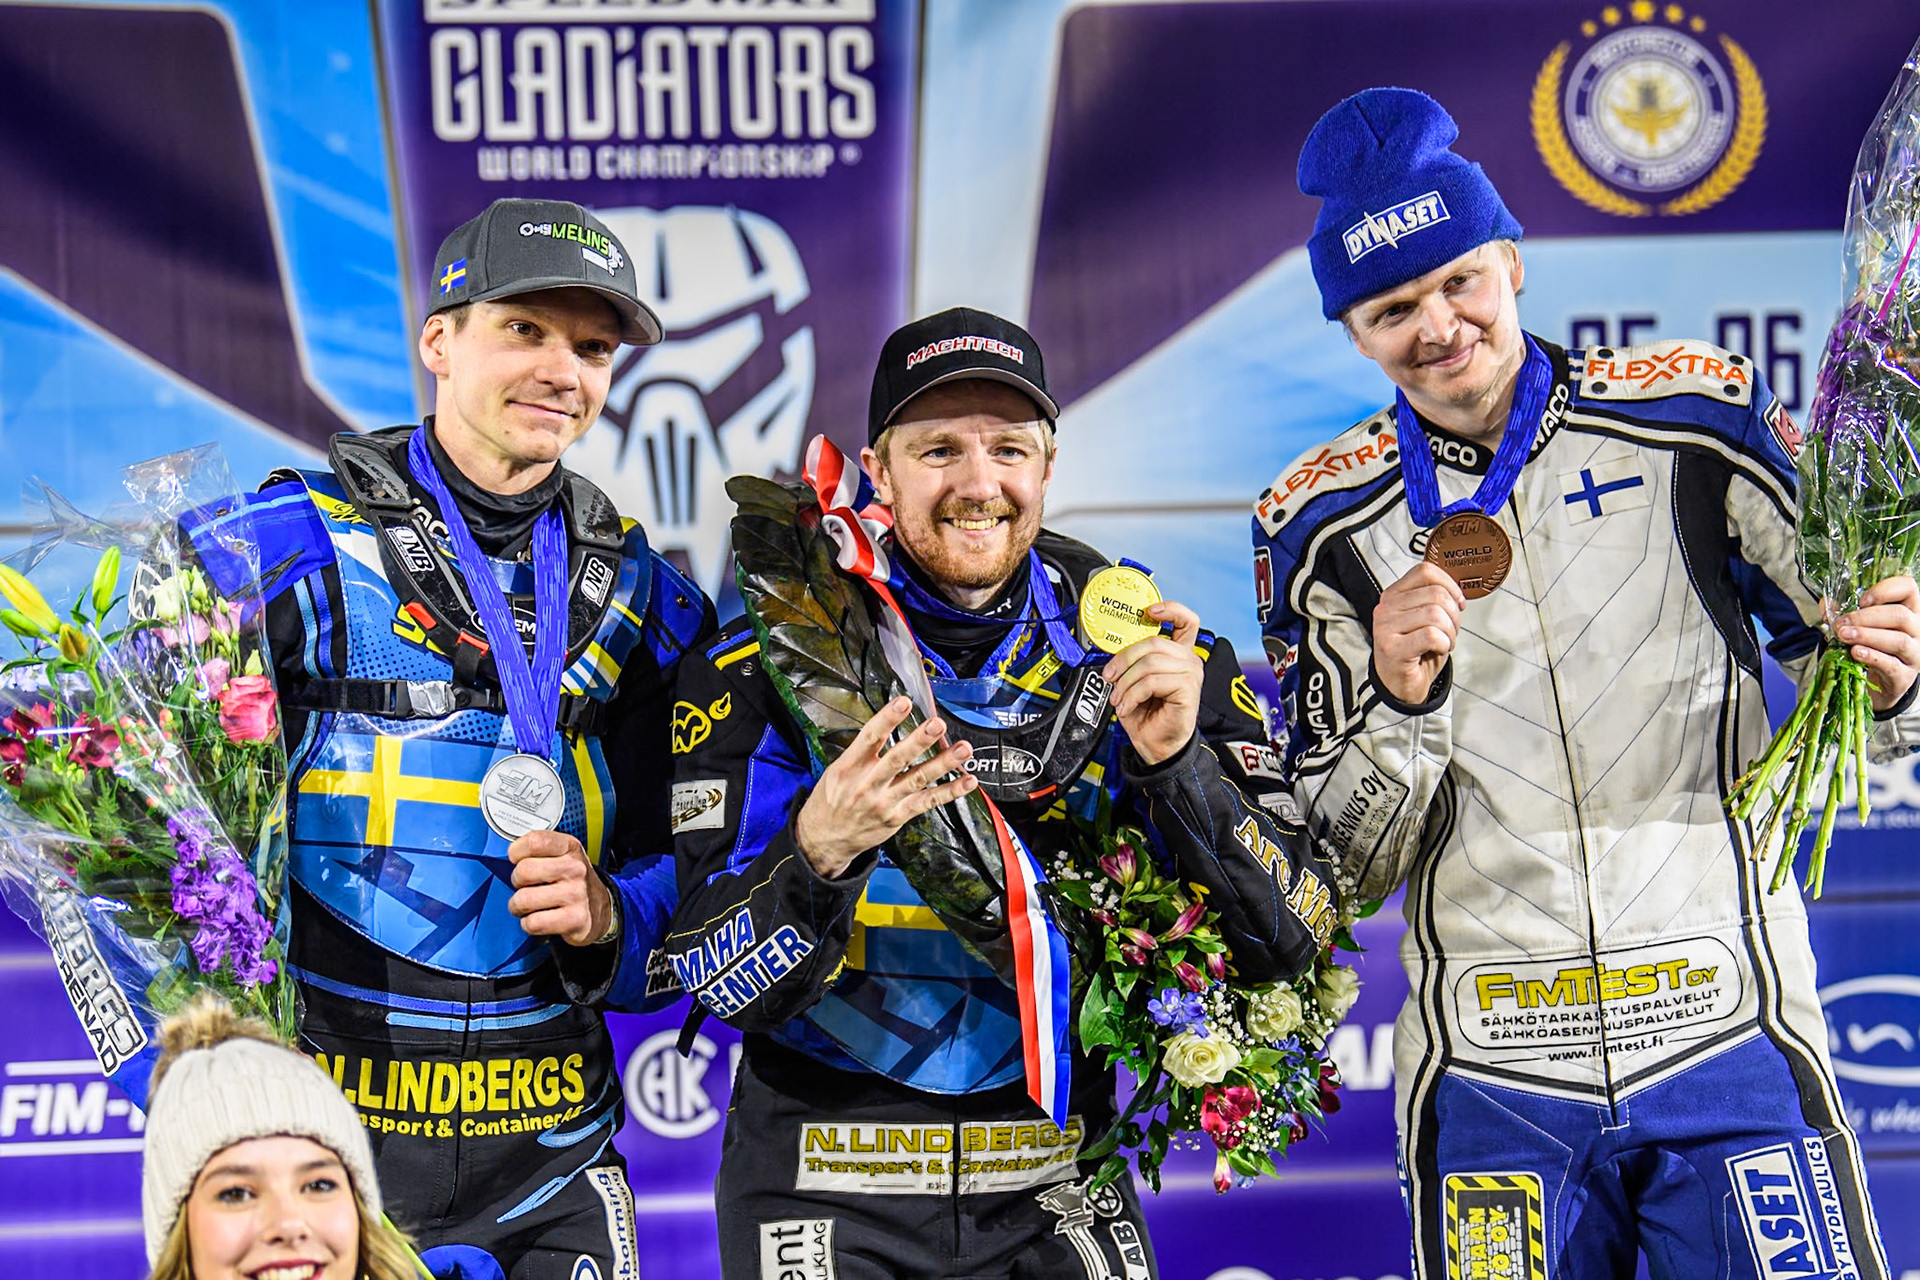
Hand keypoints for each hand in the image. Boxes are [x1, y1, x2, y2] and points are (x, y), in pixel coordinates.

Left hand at [509, 830, 612, 946]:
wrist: (599, 909)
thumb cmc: (571, 881)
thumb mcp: (562, 856)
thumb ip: (537, 851)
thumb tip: (503, 858)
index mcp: (570, 847)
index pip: (534, 841)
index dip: (516, 852)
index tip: (518, 859)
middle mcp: (575, 869)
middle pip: (523, 871)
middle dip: (516, 882)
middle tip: (525, 886)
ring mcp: (576, 894)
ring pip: (523, 900)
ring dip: (518, 907)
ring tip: (528, 905)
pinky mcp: (574, 920)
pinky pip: (533, 923)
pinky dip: (528, 924)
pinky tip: (539, 918)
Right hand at [793, 696, 977, 878]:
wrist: (825, 839)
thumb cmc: (831, 800)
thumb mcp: (835, 771)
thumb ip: (861, 752)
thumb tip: (887, 725)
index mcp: (850, 767)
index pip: (870, 737)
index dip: (887, 719)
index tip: (904, 703)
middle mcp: (868, 784)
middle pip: (898, 758)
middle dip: (919, 740)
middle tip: (937, 724)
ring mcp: (885, 802)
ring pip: (918, 779)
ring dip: (943, 763)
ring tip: (962, 749)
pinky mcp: (897, 817)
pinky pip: (927, 802)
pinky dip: (950, 792)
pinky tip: (967, 782)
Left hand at [1104, 600, 1203, 765]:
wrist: (1156, 746)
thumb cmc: (1147, 715)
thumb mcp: (1133, 682)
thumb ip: (1132, 661)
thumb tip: (1114, 652)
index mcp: (1176, 654)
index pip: (1185, 621)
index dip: (1169, 609)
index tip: (1149, 610)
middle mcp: (1187, 660)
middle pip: (1153, 642)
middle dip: (1124, 660)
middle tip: (1110, 677)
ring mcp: (1190, 673)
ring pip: (1149, 663)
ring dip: (1126, 683)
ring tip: (1119, 698)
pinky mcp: (1188, 689)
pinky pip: (1152, 682)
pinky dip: (1132, 695)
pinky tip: (1127, 706)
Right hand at [1372, 562, 1463, 704]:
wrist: (1400, 686)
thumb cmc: (1417, 652)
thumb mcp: (1425, 619)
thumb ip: (1436, 600)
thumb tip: (1459, 590)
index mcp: (1394, 595)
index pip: (1425, 571)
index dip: (1450, 585)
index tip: (1458, 602)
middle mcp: (1385, 607)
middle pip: (1435, 594)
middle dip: (1454, 615)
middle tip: (1451, 631)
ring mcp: (1386, 627)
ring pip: (1435, 613)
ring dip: (1450, 631)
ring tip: (1444, 642)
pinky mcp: (1392, 648)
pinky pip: (1431, 635)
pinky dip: (1443, 643)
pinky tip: (1438, 650)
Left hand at [1835, 574, 1919, 711]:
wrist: (1877, 684)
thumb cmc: (1872, 648)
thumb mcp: (1861, 626)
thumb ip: (1844, 612)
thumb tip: (1826, 606)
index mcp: (1908, 611)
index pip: (1909, 588)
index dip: (1886, 589)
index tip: (1862, 599)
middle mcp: (1917, 630)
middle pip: (1900, 615)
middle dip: (1866, 617)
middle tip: (1842, 623)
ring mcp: (1914, 654)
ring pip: (1899, 640)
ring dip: (1867, 636)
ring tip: (1844, 635)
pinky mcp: (1904, 676)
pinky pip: (1891, 664)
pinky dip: (1872, 657)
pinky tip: (1855, 652)